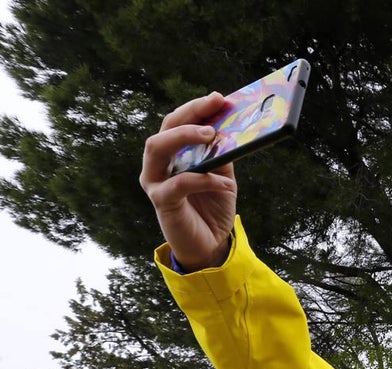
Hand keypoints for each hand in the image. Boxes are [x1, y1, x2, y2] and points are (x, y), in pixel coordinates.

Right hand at [140, 92, 238, 270]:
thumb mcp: (222, 174)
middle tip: (215, 106)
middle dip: (189, 113)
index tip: (219, 98)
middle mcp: (157, 164)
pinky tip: (225, 183)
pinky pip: (180, 183)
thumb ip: (222, 153)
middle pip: (164, 128)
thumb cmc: (213, 206)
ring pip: (157, 148)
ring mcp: (155, 182)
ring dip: (184, 137)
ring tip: (212, 135)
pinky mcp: (162, 202)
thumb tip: (234, 126)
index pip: (177, 122)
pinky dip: (204, 179)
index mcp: (171, 154)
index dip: (196, 107)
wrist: (210, 244)